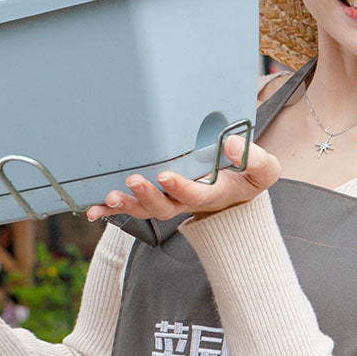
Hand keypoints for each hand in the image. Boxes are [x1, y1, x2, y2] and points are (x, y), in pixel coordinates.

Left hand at [85, 134, 281, 222]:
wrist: (236, 189)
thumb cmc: (248, 175)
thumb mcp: (263, 170)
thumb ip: (255, 160)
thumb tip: (232, 144)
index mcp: (212, 195)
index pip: (195, 196)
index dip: (180, 188)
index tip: (165, 175)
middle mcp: (186, 202)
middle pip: (164, 208)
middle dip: (148, 196)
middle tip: (134, 181)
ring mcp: (168, 202)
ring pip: (144, 210)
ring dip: (126, 205)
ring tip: (109, 198)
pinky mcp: (153, 198)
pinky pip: (130, 207)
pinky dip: (109, 211)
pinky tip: (92, 209)